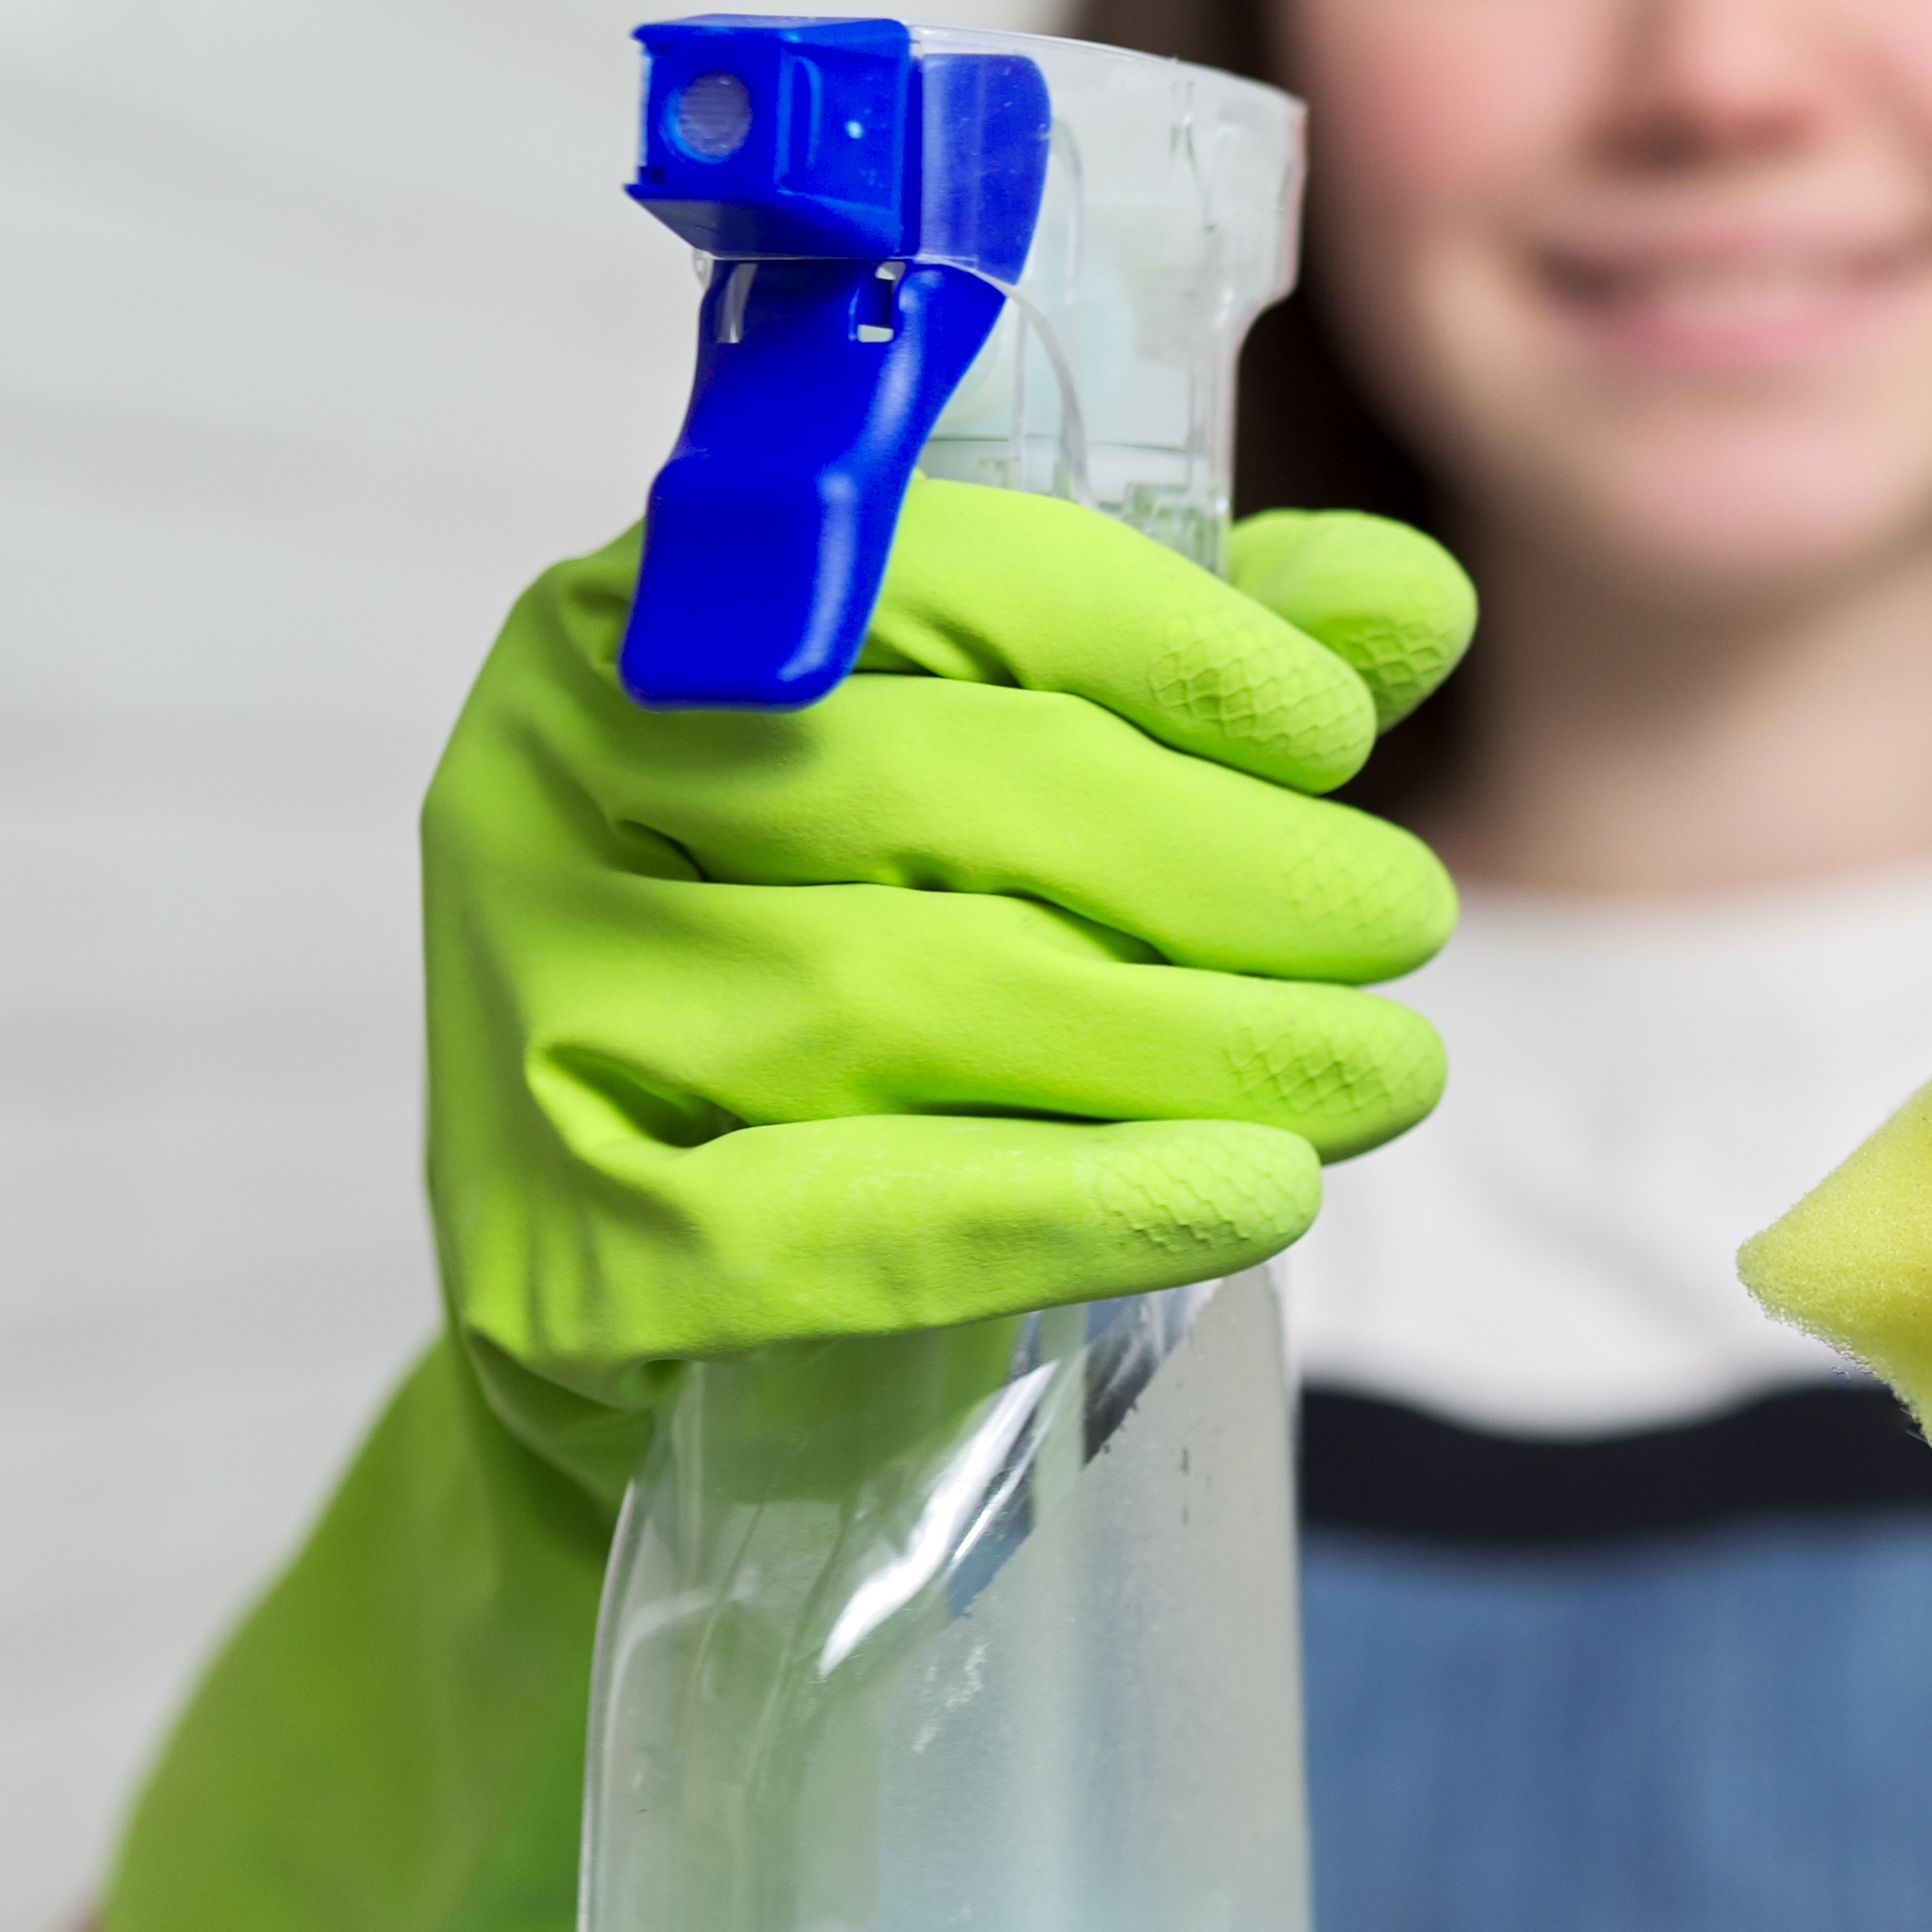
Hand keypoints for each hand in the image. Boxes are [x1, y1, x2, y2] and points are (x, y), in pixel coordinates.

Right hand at [97, 492, 1471, 1931]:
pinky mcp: (550, 1251)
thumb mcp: (1005, 839)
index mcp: (637, 628)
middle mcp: (537, 792)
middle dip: (1229, 862)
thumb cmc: (856, 1043)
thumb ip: (1188, 692)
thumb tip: (1413, 599)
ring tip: (1386, 1072)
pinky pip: (852, 1215)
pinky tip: (1256, 1199)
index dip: (1170, 645)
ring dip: (1202, 1034)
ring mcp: (519, 1022)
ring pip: (918, 993)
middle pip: (949, 791)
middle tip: (1409, 930)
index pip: (935, 581)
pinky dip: (1084, 1205)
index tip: (1344, 737)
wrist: (653, 1350)